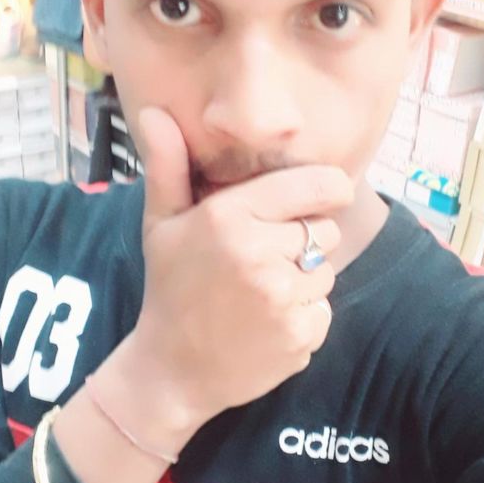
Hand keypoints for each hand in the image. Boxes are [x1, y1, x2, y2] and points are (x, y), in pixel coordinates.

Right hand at [127, 107, 353, 430]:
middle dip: (301, 243)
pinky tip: (266, 326)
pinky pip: (323, 312)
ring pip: (325, 273)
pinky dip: (303, 319)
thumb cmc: (170, 290)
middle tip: (261, 262)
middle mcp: (258, 254)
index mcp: (229, 217)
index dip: (328, 190)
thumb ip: (168, 166)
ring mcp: (281, 298)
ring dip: (302, 282)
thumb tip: (156, 111)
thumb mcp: (161, 225)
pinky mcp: (298, 336)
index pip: (316, 186)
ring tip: (259, 297)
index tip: (325, 198)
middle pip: (324, 231)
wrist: (170, 370)